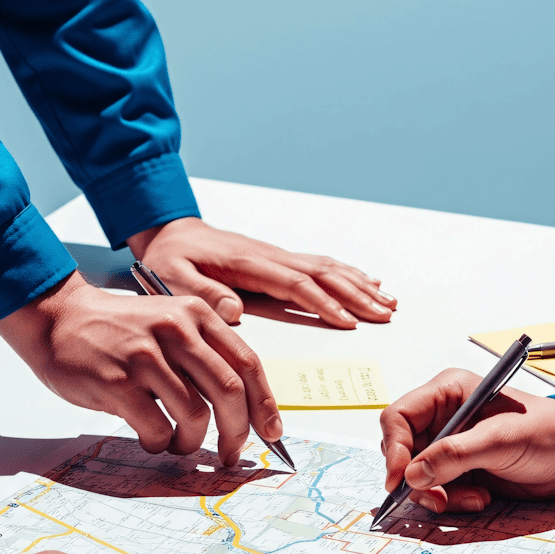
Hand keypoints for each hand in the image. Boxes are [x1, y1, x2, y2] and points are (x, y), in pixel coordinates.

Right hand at [0, 270, 281, 465]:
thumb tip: (243, 409)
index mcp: (196, 315)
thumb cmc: (117, 331)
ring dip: (193, 442)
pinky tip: (151, 439)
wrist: (57, 319)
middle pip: (230, 391)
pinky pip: (157, 427)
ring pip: (195, 414)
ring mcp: (146, 356)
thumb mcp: (169, 324)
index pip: (247, 363)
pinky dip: (161, 443)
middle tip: (231, 455)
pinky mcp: (118, 382)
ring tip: (179, 445)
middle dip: (238, 432)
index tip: (272, 434)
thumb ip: (203, 354)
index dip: (265, 404)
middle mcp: (176, 330)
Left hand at [127, 217, 396, 328]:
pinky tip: (365, 282)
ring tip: (387, 301)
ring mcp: (276, 256)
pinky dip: (347, 273)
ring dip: (358, 284)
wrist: (168, 231)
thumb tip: (235, 311)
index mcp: (247, 264)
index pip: (295, 284)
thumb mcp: (172, 278)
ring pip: (327, 268)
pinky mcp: (277, 259)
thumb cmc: (168, 257)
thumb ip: (203, 293)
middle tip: (384, 314)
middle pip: (322, 274)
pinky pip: (318, 265)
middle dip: (356, 295)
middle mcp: (268, 257)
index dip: (324, 303)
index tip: (348, 322)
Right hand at [379, 368, 554, 512]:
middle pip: (402, 451)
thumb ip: (454, 455)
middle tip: (439, 497)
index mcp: (447, 394)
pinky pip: (435, 490)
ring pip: (416, 476)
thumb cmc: (546, 434)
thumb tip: (412, 474)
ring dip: (438, 494)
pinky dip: (452, 501)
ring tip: (474, 498)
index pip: (398, 417)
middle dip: (417, 478)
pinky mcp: (458, 471)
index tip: (399, 479)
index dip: (394, 448)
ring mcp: (449, 446)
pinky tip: (481, 498)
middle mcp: (442, 418)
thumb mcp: (500, 441)